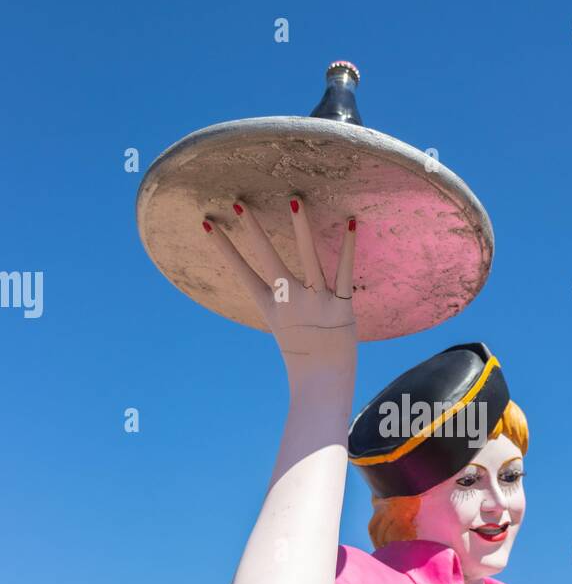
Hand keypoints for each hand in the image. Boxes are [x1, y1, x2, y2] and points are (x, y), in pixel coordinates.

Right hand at [202, 196, 356, 383]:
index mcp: (272, 306)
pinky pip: (345, 273)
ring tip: (294, 201)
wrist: (324, 382)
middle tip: (239, 202)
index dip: (224, 249)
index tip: (207, 226)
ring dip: (301, 229)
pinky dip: (349, 249)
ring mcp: (316, 301)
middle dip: (253, 230)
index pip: (242, 272)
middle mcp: (291, 300)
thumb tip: (277, 284)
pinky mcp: (341, 306)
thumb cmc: (306, 355)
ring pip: (308, 258)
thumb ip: (283, 302)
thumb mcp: (286, 326)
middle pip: (269, 259)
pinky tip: (352, 225)